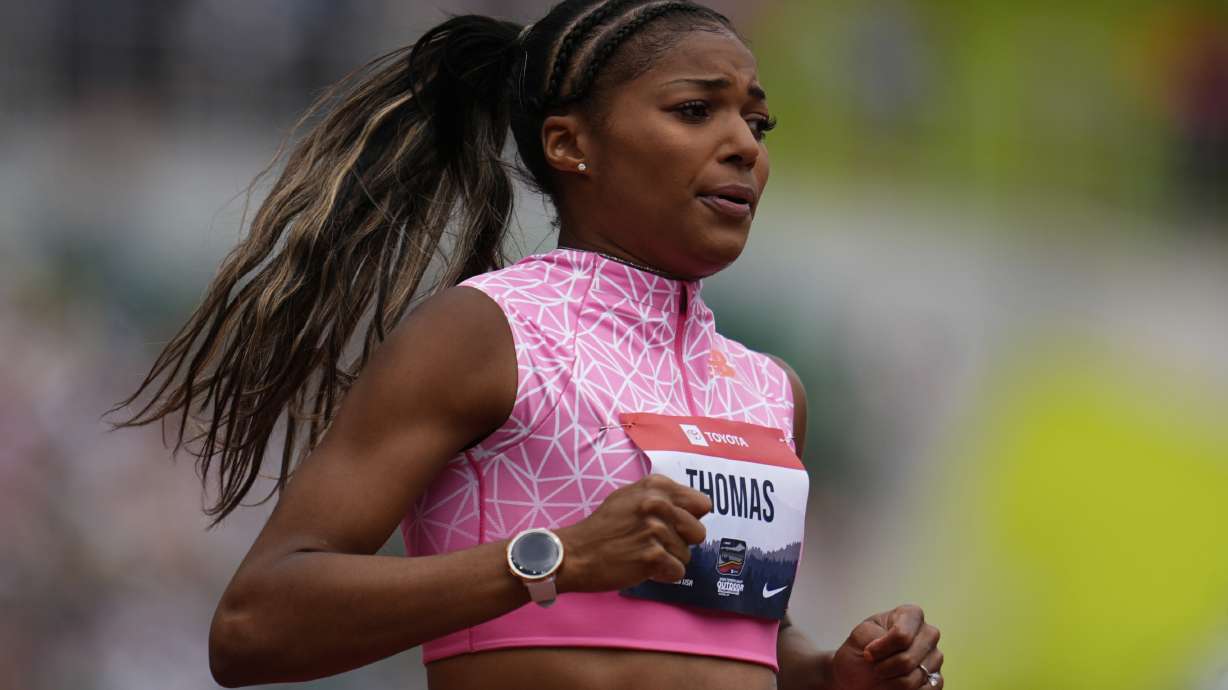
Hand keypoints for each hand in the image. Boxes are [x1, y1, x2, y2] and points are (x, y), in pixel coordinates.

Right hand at [552, 474, 711, 592]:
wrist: (576, 553)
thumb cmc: (603, 527)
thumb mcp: (630, 497)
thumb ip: (662, 497)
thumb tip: (693, 508)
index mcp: (657, 486)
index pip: (702, 504)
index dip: (690, 518)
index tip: (674, 525)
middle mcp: (659, 504)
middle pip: (698, 532)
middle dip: (682, 542)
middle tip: (657, 544)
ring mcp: (656, 530)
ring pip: (687, 555)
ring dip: (668, 560)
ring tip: (643, 554)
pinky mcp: (653, 556)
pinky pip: (678, 572)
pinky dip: (663, 575)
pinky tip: (643, 567)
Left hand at [831, 604, 942, 689]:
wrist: (858, 673)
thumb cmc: (860, 651)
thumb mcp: (860, 636)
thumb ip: (876, 635)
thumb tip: (894, 651)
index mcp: (911, 615)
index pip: (902, 635)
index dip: (882, 649)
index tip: (868, 653)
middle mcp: (928, 634)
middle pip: (908, 659)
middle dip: (884, 668)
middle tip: (875, 668)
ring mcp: (935, 657)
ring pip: (914, 678)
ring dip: (891, 682)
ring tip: (884, 676)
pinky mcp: (936, 679)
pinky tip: (895, 684)